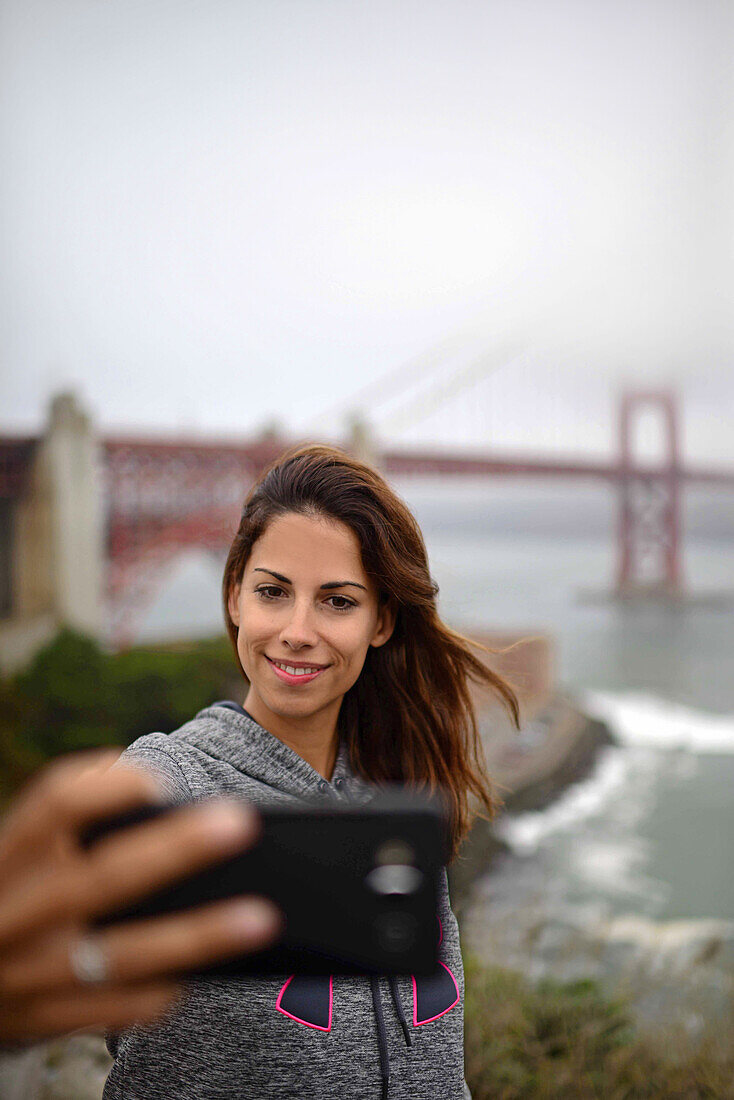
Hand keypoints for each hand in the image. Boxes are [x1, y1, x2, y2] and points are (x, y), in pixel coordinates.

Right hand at [0, 749, 281, 1044]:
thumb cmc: (8, 901)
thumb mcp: (17, 859)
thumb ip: (68, 831)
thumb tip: (160, 799)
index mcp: (6, 857)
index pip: (55, 805)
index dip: (108, 788)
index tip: (159, 782)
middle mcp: (13, 913)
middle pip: (104, 875)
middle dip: (177, 848)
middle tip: (240, 822)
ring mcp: (27, 973)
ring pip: (122, 954)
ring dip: (197, 936)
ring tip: (260, 917)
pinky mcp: (39, 1023)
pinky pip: (114, 1009)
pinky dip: (161, 991)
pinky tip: (203, 973)